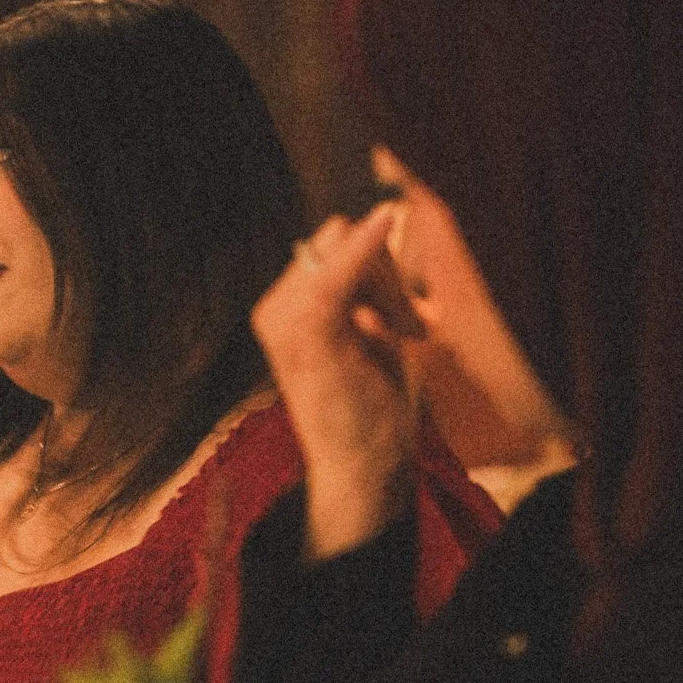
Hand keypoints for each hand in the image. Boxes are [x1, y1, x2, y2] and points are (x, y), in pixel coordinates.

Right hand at [252, 204, 425, 559]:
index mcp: (283, 309)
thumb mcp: (367, 335)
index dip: (373, 263)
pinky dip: (365, 243)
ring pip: (347, 251)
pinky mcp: (308, 332)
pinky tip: (389, 216)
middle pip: (336, 239)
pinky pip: (337, 272)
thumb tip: (384, 217)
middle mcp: (274, 309)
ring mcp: (285, 319)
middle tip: (407, 327)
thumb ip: (368, 286)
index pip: (329, 245)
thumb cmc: (368, 406)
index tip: (399, 314)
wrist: (361, 467)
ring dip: (389, 288)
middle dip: (382, 272)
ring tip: (404, 335)